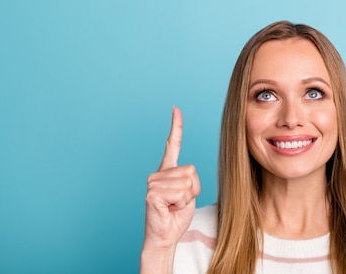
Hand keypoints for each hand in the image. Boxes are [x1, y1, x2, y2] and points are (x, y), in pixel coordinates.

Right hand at [143, 106, 200, 251]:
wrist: (165, 237)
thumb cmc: (176, 216)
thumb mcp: (190, 194)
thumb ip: (190, 180)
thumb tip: (190, 173)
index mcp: (168, 171)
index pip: (173, 144)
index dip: (176, 126)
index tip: (176, 109)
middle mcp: (158, 173)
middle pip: (192, 171)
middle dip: (193, 190)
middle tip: (179, 202)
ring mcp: (153, 182)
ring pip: (188, 183)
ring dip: (186, 199)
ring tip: (173, 206)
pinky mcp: (152, 193)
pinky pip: (180, 193)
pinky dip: (180, 204)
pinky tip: (168, 208)